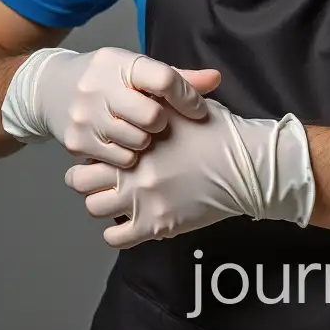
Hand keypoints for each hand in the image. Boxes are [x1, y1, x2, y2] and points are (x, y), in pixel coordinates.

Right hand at [1, 47, 220, 165]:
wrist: (50, 89)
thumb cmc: (106, 79)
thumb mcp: (137, 69)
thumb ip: (177, 77)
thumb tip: (216, 79)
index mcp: (119, 62)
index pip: (164, 79)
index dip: (187, 97)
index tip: (196, 110)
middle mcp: (98, 86)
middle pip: (152, 116)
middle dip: (162, 123)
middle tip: (158, 123)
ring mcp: (85, 115)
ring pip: (137, 142)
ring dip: (146, 142)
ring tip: (140, 132)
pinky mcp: (76, 141)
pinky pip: (119, 160)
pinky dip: (128, 156)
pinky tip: (124, 144)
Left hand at [64, 97, 314, 247]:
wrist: (247, 166)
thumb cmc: (220, 132)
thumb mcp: (189, 106)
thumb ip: (164, 98)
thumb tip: (145, 91)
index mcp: (138, 137)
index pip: (94, 145)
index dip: (97, 148)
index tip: (107, 151)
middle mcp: (133, 169)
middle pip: (82, 180)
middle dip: (88, 177)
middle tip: (103, 177)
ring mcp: (142, 199)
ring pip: (94, 208)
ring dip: (102, 202)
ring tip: (116, 199)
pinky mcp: (155, 225)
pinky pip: (115, 237)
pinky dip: (117, 231)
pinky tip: (130, 220)